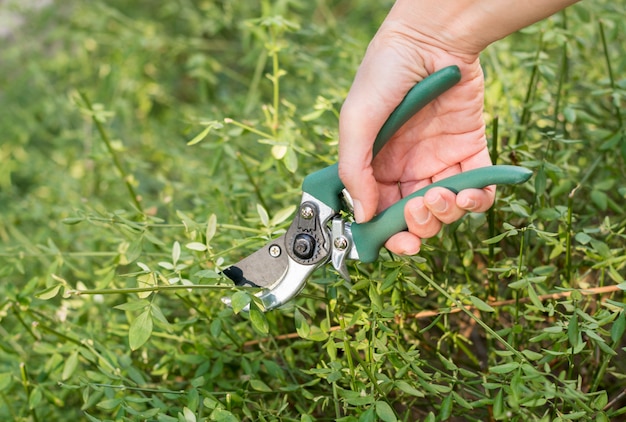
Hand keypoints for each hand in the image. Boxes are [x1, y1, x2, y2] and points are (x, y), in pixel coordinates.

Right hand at [338, 20, 493, 255]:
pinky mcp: (469, 149)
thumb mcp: (356, 121)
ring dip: (446, 214)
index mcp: (375, 166)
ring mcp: (438, 160)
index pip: (378, 212)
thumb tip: (361, 214)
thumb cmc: (384, 74)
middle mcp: (406, 168)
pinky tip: (471, 193)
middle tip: (419, 212)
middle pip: (413, 217)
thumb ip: (354, 170)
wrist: (430, 38)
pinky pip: (478, 187)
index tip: (395, 243)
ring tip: (445, 195)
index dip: (386, 233)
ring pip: (445, 209)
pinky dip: (479, 200)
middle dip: (418, 227)